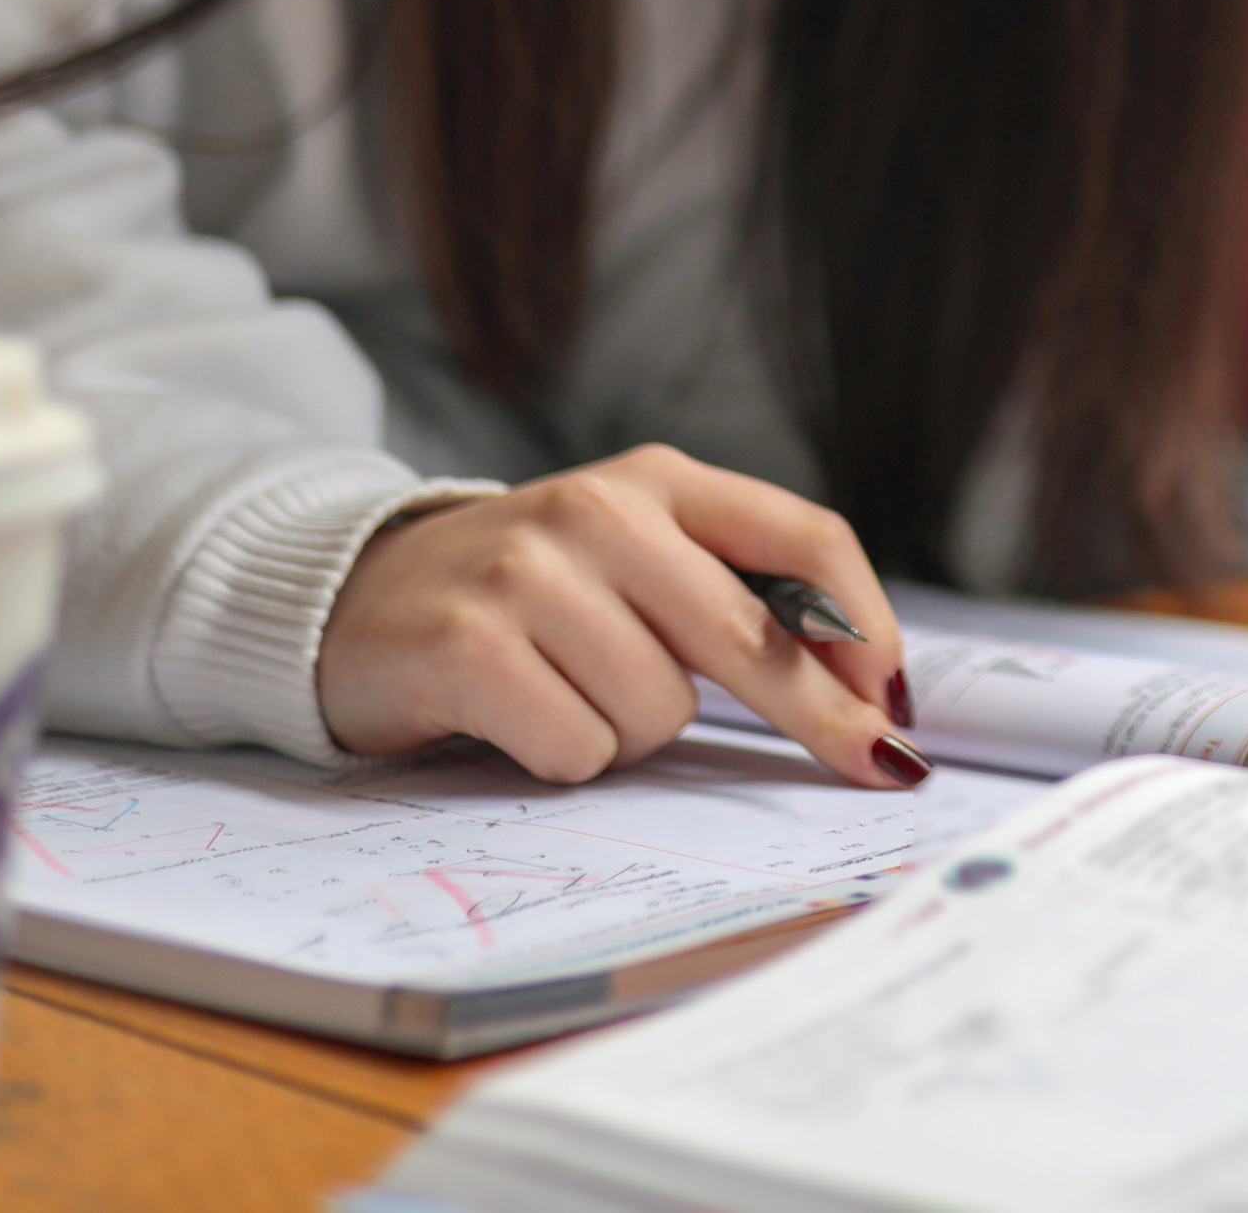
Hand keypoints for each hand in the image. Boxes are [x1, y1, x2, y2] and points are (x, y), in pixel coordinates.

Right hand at [316, 445, 921, 788]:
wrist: (351, 600)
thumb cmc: (525, 598)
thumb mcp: (635, 564)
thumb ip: (737, 600)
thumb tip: (870, 694)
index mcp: (661, 482)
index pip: (804, 540)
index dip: (865, 625)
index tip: (896, 696)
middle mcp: (602, 511)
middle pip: (752, 637)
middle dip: (820, 716)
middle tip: (875, 764)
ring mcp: (532, 573)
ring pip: (660, 712)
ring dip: (629, 732)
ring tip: (568, 693)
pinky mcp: (470, 643)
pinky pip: (579, 749)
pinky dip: (562, 756)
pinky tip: (519, 717)